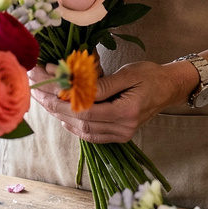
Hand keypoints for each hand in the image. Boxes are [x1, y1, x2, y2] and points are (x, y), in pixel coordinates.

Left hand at [29, 59, 185, 143]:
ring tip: (44, 101)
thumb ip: (103, 83)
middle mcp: (124, 128)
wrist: (169, 88)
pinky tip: (62, 115)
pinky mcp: (119, 135)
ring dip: (61, 117)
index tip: (45, 88)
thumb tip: (77, 87)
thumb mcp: (128, 73)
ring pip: (84, 131)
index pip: (86, 111)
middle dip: (55, 107)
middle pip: (81, 122)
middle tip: (37, 92)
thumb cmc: (150, 75)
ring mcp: (122, 134)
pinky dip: (74, 125)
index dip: (62, 101)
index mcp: (127, 112)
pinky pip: (91, 135)